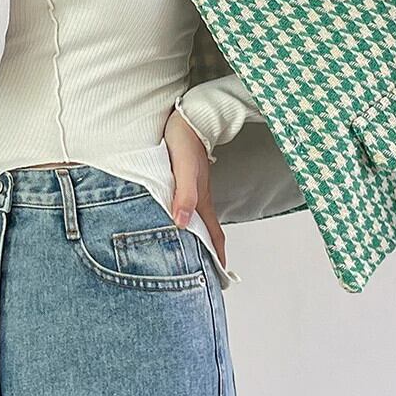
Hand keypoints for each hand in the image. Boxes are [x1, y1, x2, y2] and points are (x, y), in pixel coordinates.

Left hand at [164, 108, 226, 268]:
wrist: (187, 117)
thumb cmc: (183, 140)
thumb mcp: (182, 168)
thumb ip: (183, 194)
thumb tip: (181, 222)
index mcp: (201, 199)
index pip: (213, 235)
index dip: (217, 257)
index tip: (220, 279)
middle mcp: (199, 198)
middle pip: (206, 232)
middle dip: (207, 254)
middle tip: (202, 276)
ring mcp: (193, 189)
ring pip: (195, 220)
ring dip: (195, 238)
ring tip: (189, 256)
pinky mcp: (184, 181)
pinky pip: (186, 207)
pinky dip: (185, 220)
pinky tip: (176, 223)